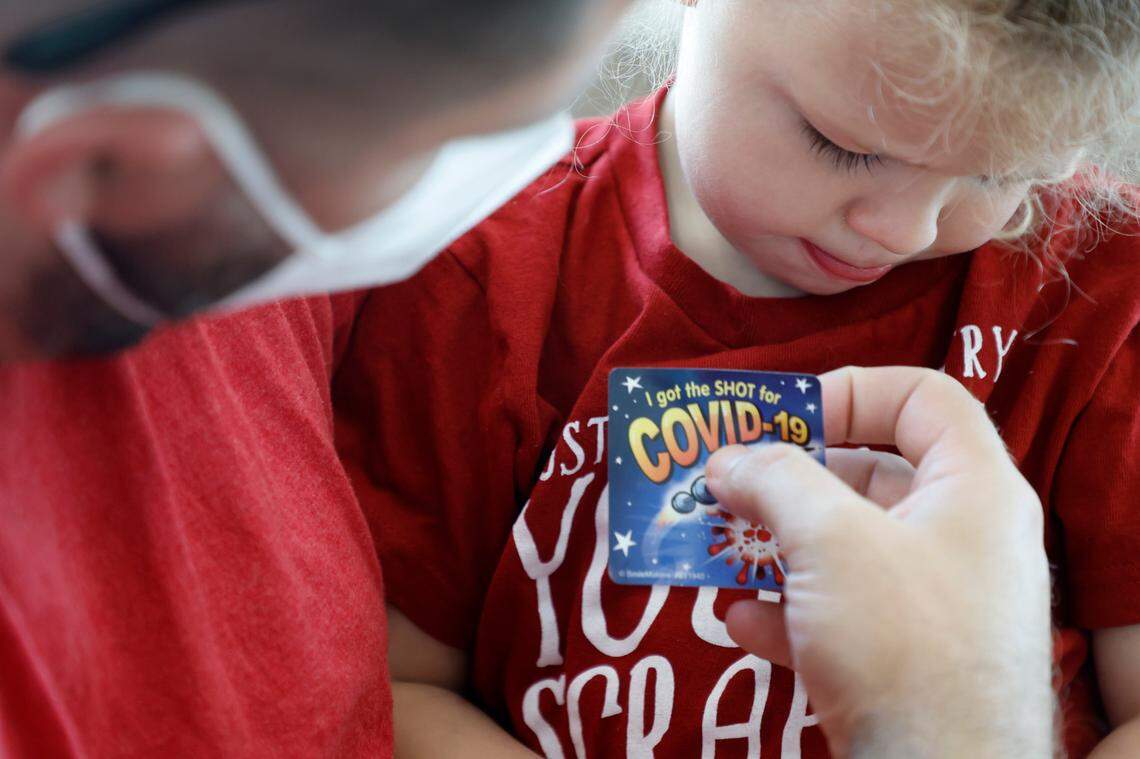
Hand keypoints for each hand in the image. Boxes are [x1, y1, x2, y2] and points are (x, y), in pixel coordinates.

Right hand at [706, 367, 1053, 757]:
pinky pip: (842, 615)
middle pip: (872, 475)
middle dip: (790, 478)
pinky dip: (789, 611)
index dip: (850, 391)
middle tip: (727, 482)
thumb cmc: (901, 641)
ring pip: (847, 550)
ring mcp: (936, 605)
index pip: (922, 397)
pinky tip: (740, 619)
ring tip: (717, 544)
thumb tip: (726, 459)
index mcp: (974, 489)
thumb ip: (774, 480)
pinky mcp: (907, 661)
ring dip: (776, 544)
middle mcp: (964, 540)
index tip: (783, 418)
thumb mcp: (830, 540)